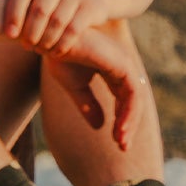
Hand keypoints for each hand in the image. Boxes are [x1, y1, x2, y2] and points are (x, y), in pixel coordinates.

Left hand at [3, 0, 109, 54]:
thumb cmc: (52, 4)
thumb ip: (18, 8)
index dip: (14, 15)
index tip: (10, 36)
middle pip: (40, 9)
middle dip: (31, 32)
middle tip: (27, 46)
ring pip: (57, 21)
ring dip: (46, 40)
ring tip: (41, 51)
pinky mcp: (90, 6)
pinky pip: (74, 29)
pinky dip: (62, 44)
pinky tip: (56, 52)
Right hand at [40, 25, 143, 150]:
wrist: (50, 38)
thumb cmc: (59, 55)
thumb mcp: (75, 86)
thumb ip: (88, 105)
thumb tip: (99, 127)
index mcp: (111, 69)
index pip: (124, 99)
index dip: (122, 121)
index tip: (117, 143)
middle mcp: (121, 66)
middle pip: (132, 101)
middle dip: (128, 126)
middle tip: (122, 147)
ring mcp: (124, 63)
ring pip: (135, 99)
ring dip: (129, 122)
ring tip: (121, 142)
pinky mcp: (122, 64)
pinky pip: (132, 94)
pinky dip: (128, 113)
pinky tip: (120, 129)